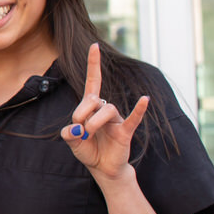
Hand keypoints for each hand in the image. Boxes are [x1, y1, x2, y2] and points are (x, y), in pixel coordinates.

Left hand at [61, 43, 146, 179]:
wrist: (102, 168)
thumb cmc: (87, 150)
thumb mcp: (71, 141)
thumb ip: (68, 133)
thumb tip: (76, 128)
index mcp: (90, 107)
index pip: (93, 81)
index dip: (93, 64)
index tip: (94, 45)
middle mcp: (104, 109)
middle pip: (93, 99)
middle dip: (81, 113)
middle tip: (79, 129)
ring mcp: (116, 119)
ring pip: (107, 110)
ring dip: (94, 122)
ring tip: (89, 134)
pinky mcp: (125, 131)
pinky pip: (133, 118)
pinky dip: (138, 109)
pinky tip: (144, 100)